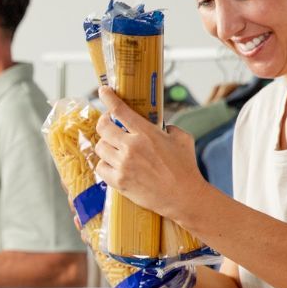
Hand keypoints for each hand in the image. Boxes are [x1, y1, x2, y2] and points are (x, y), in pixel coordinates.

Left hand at [93, 86, 206, 223]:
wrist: (183, 197)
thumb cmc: (185, 168)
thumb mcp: (182, 138)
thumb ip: (168, 127)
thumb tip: (158, 126)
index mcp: (146, 133)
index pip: (120, 110)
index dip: (108, 97)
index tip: (103, 90)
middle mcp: (131, 147)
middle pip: (103, 127)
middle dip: (104, 122)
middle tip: (109, 123)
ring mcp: (123, 165)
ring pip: (100, 147)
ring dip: (106, 145)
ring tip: (114, 147)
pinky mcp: (119, 181)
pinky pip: (100, 167)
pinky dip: (105, 164)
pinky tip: (113, 164)